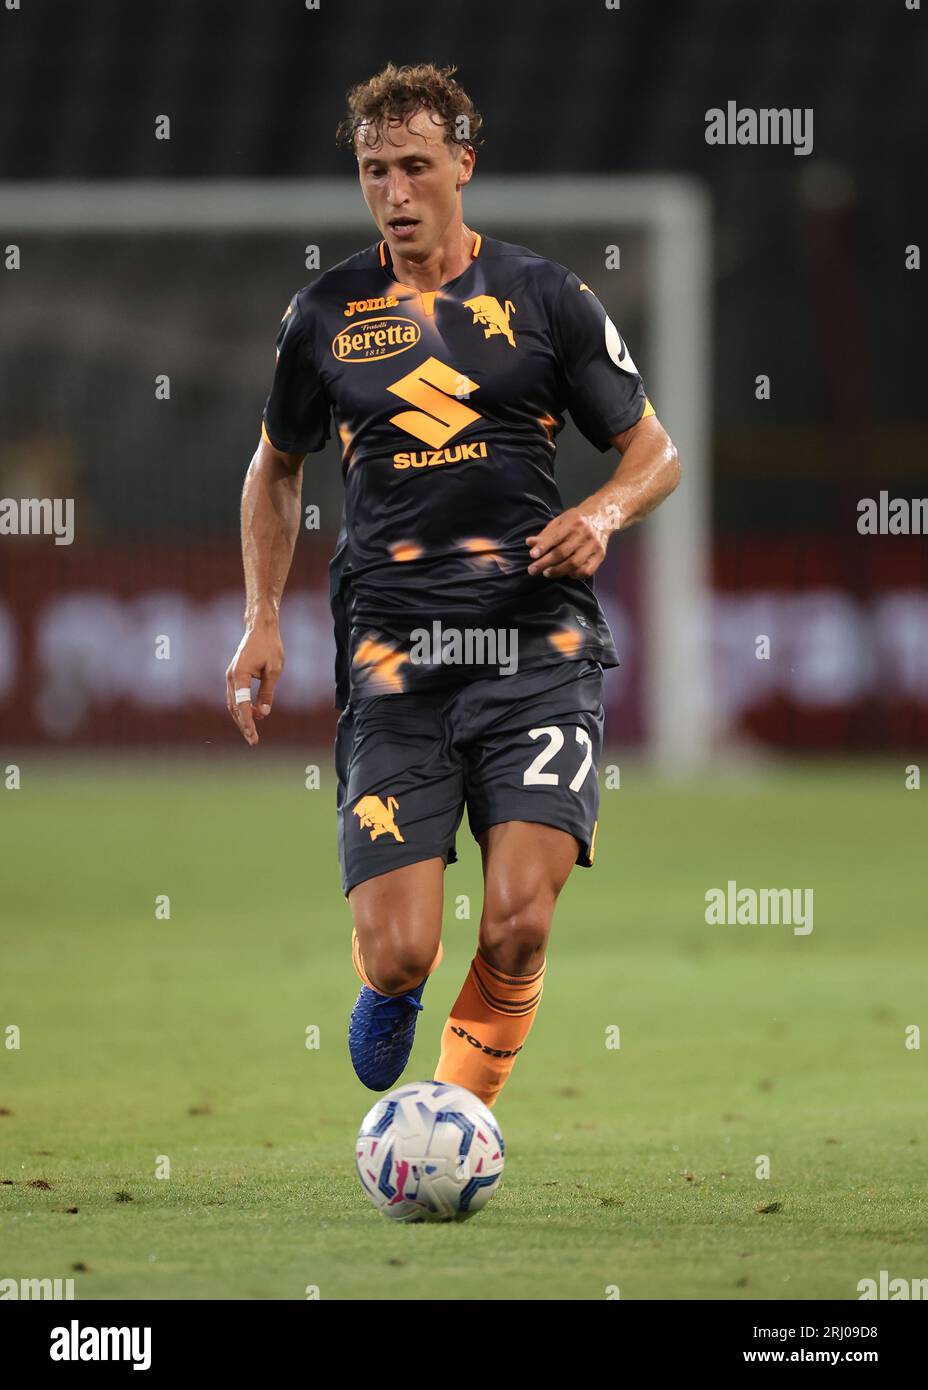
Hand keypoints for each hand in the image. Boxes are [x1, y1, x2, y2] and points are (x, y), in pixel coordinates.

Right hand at [225, 618, 284, 745]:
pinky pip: (236, 697)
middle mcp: (231, 677)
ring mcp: (231, 676)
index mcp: (239, 674)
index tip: (252, 734)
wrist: (261, 629)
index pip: (242, 704)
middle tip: (253, 740)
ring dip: (241, 718)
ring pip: (233, 704)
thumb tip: (264, 713)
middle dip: (243, 725)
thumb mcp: (274, 669)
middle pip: (234, 707)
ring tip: (252, 733)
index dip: (247, 721)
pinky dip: (242, 708)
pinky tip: (254, 716)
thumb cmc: (269, 646)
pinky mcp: (235, 676)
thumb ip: (267, 692)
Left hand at [526, 506, 610, 579]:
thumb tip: (530, 543)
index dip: (543, 547)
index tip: (532, 555)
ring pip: (574, 564)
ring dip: (558, 571)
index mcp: (574, 522)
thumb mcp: (561, 521)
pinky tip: (566, 574)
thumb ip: (546, 534)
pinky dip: (574, 575)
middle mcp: (585, 534)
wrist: (602, 517)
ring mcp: (594, 545)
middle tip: (532, 570)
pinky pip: (586, 571)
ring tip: (547, 573)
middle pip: (562, 553)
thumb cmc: (577, 520)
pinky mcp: (600, 555)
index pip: (555, 537)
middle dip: (545, 563)